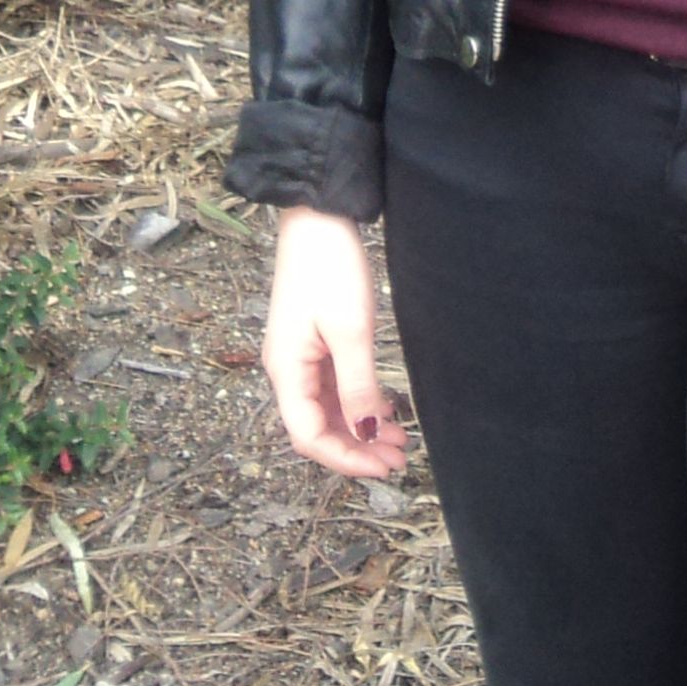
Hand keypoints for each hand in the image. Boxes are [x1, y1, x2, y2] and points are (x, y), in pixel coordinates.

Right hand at [262, 208, 409, 482]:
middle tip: (400, 459)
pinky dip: (359, 405)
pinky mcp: (314, 345)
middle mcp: (287, 370)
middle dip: (357, 449)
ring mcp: (300, 358)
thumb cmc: (330, 268)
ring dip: (360, 430)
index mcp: (286, 371)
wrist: (318, 218)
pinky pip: (333, 389)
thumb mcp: (351, 331)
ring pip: (328, 411)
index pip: (309, 435)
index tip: (384, 467)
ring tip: (400, 441)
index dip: (345, 459)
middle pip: (317, 428)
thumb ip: (357, 386)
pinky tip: (386, 412)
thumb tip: (364, 435)